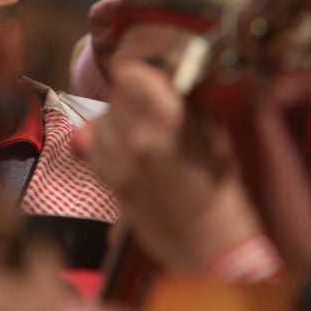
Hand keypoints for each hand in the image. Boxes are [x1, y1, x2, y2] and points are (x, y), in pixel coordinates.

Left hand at [75, 60, 260, 270]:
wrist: (208, 240)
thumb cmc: (218, 184)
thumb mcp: (210, 131)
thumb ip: (181, 98)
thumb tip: (163, 70)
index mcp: (166, 118)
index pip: (128, 72)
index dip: (138, 71)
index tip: (149, 76)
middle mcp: (134, 137)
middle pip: (114, 95)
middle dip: (130, 97)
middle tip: (152, 109)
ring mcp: (117, 161)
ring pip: (100, 120)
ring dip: (115, 122)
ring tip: (142, 136)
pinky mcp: (107, 180)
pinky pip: (92, 147)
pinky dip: (105, 146)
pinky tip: (129, 155)